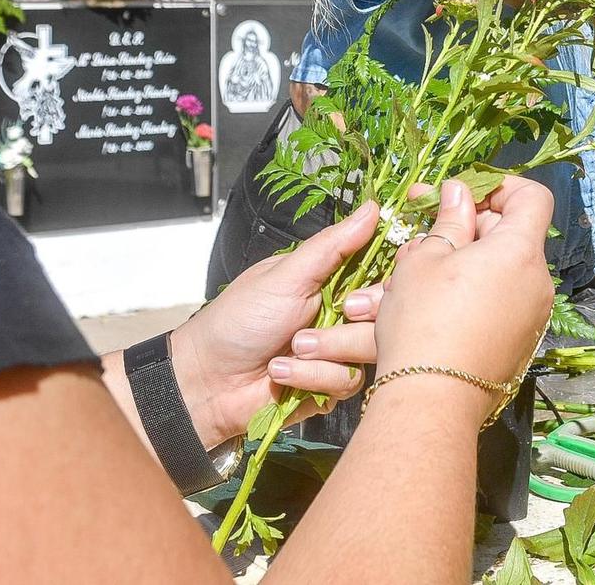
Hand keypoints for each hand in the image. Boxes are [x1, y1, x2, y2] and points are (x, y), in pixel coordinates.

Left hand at [166, 201, 383, 446]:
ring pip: (367, 353)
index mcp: (331, 281)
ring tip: (290, 350)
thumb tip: (372, 207)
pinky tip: (282, 374)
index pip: (381, 273)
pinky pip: (346, 383)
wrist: (207, 381)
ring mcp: (337, 353)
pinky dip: (312, 378)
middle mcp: (340, 316)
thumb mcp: (286, 276)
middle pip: (383, 318)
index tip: (381, 283)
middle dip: (352, 322)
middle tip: (331, 317)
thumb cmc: (238, 321)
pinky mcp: (330, 387)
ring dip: (324, 353)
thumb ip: (333, 245)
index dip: (387, 280)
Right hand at [371, 177, 554, 425]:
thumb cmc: (424, 320)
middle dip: (467, 227)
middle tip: (420, 227)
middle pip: (511, 235)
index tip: (463, 195)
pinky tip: (431, 304)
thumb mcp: (425, 259)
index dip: (500, 188)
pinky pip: (499, 302)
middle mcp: (537, 282)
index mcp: (520, 252)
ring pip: (498, 271)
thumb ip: (448, 221)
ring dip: (462, 262)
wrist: (432, 400)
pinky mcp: (519, 344)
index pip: (532, 197)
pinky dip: (471, 293)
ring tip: (414, 272)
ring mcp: (532, 316)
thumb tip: (459, 194)